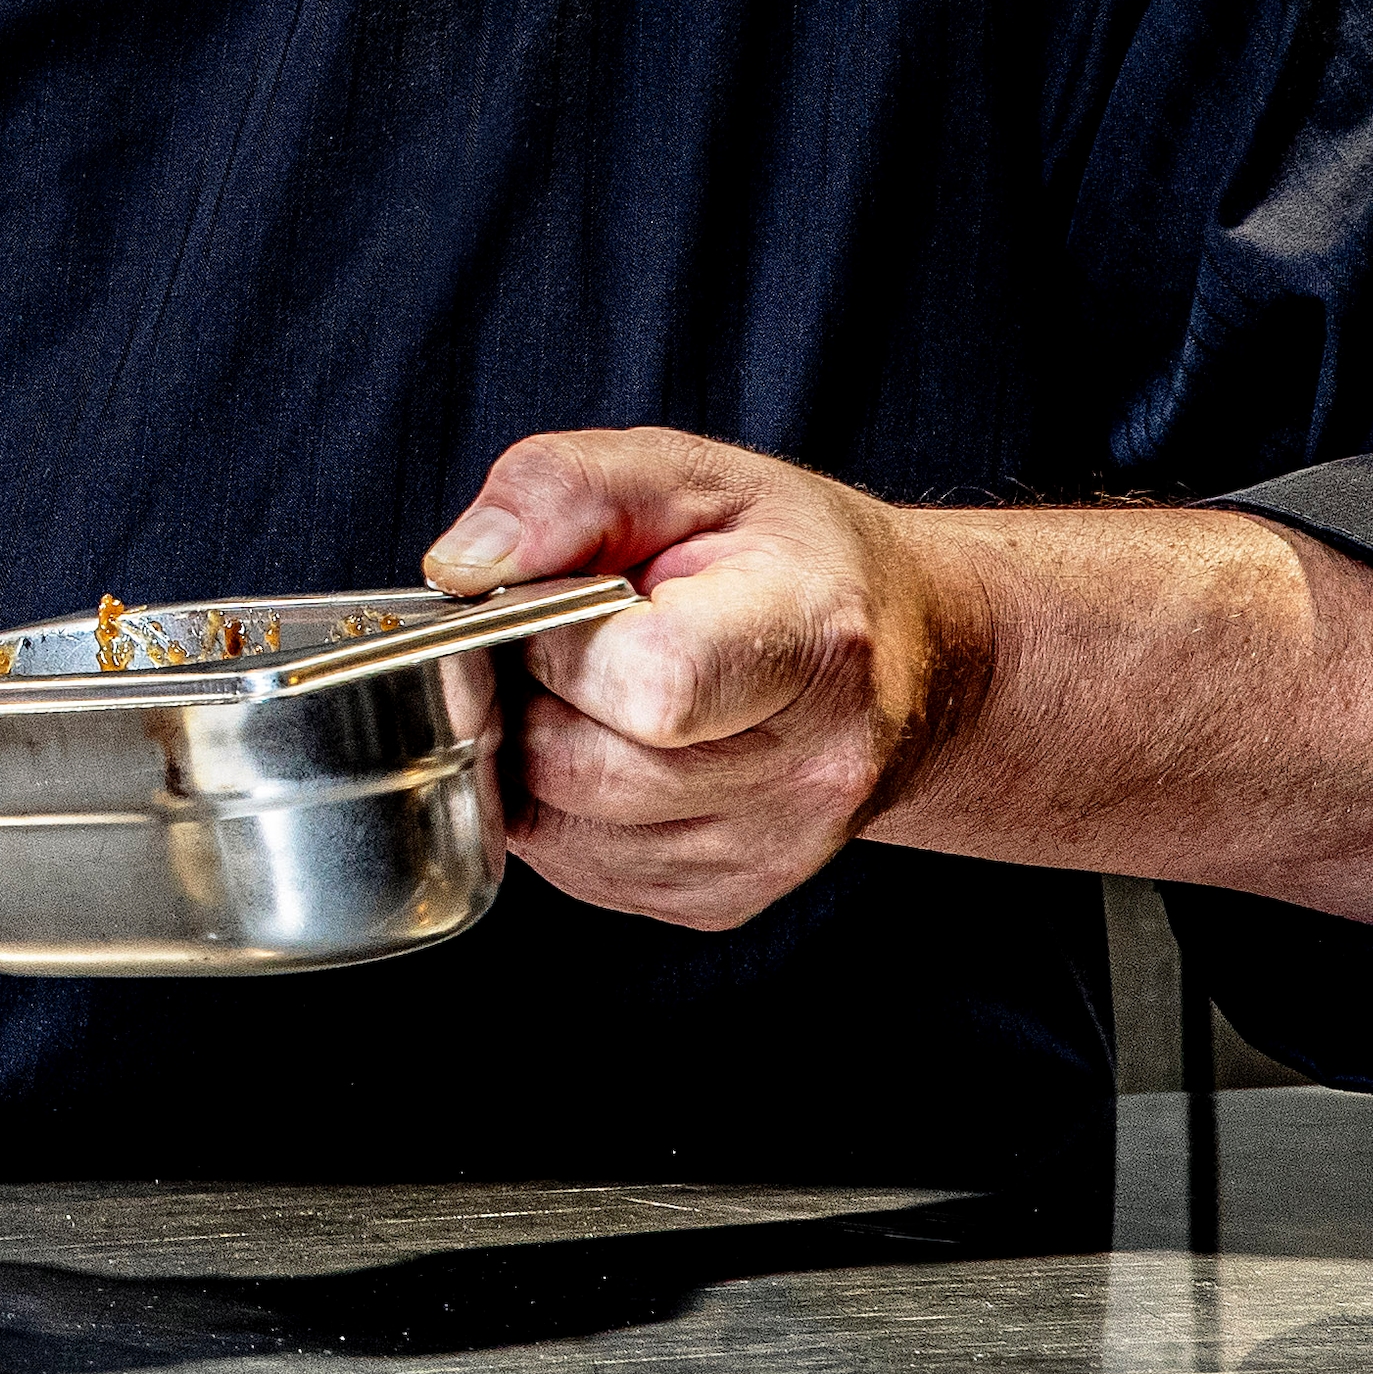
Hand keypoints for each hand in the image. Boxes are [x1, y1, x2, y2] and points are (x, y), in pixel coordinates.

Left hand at [422, 427, 971, 932]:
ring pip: (557, 827)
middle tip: (556, 637)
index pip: (653, 683)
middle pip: (576, 766)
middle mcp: (810, 770)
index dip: (558, 638)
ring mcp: (770, 852)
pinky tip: (603, 741)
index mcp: (815, 644)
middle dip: (526, 693)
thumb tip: (465, 565)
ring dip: (527, 751)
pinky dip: (554, 804)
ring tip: (583, 686)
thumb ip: (565, 490)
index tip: (560, 595)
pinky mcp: (722, 900)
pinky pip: (573, 866)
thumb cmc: (789, 560)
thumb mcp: (688, 473)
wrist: (907, 662)